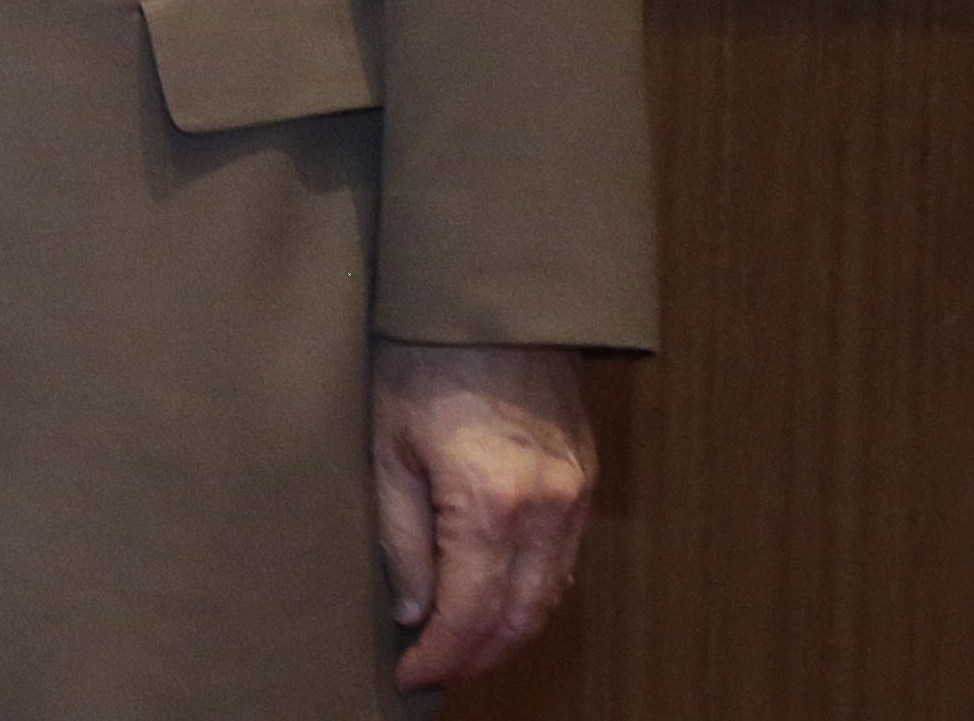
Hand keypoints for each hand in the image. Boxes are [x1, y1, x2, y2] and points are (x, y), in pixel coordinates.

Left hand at [373, 341, 597, 688]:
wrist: (487, 300)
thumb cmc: (423, 361)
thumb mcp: (388, 450)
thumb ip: (401, 540)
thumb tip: (414, 609)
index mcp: (490, 502)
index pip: (472, 614)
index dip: (442, 656)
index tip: (412, 673)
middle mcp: (546, 507)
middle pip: (520, 618)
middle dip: (477, 657)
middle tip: (434, 670)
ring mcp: (574, 494)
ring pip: (550, 596)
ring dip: (508, 633)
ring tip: (461, 646)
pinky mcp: (585, 478)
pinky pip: (564, 560)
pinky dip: (533, 594)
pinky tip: (498, 600)